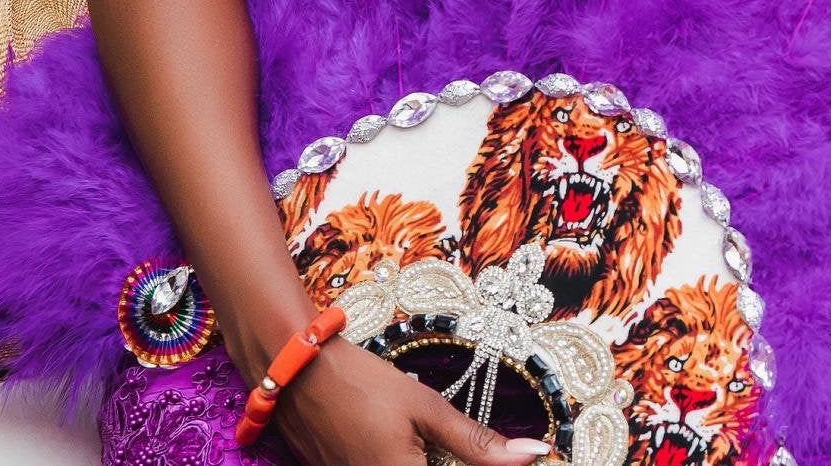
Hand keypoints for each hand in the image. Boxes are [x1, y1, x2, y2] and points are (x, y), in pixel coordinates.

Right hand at [267, 337, 549, 465]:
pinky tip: (413, 447)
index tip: (510, 458)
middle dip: (456, 462)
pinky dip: (409, 462)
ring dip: (433, 461)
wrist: (296, 374)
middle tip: (477, 450)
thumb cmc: (362, 384)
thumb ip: (478, 442)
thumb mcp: (426, 408)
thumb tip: (534, 455)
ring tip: (433, 443)